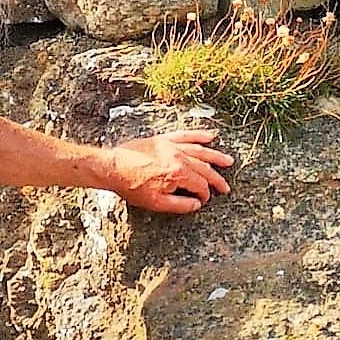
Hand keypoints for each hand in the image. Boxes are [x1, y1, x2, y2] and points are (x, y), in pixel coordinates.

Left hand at [108, 127, 234, 213]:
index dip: (204, 195)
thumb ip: (180, 205)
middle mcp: (179, 157)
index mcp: (178, 173)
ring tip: (228, 161)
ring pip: (200, 150)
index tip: (203, 201)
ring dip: (215, 156)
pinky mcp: (163, 139)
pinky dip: (198, 135)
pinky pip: (185, 135)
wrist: (112, 167)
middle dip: (216, 179)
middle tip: (226, 187)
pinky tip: (209, 137)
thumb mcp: (156, 203)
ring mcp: (171, 146)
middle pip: (204, 168)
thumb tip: (198, 204)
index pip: (200, 185)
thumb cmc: (132, 187)